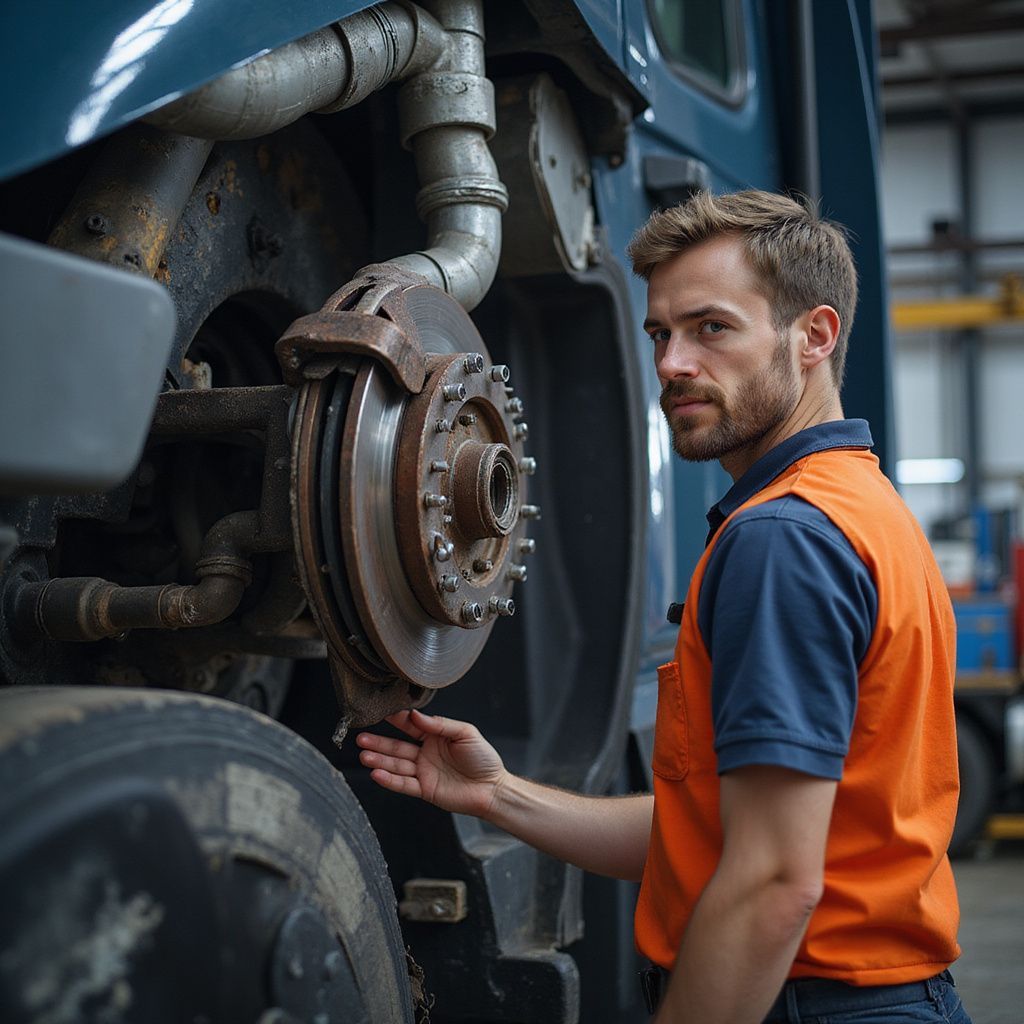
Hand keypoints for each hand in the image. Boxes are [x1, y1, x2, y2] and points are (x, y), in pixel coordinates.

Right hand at [356, 709, 507, 819]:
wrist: (492, 788)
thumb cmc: (484, 759)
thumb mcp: (465, 733)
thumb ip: (440, 724)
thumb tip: (416, 715)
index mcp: (435, 737)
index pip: (411, 726)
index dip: (397, 720)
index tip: (382, 712)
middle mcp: (426, 753)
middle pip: (397, 746)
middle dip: (379, 742)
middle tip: (361, 737)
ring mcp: (424, 772)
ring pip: (397, 765)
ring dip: (380, 760)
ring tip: (363, 755)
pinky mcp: (425, 789)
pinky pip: (404, 784)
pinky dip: (389, 779)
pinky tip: (376, 773)